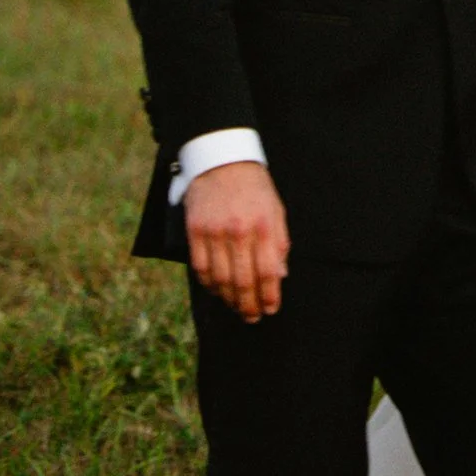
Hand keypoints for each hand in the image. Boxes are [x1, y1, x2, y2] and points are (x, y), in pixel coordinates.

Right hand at [185, 161, 291, 321]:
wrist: (222, 159)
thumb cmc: (254, 188)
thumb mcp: (276, 210)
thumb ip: (280, 243)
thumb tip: (280, 276)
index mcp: (263, 226)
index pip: (267, 272)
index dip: (269, 296)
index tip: (270, 309)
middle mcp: (238, 231)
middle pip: (243, 280)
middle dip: (249, 305)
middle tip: (252, 317)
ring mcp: (214, 231)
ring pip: (220, 278)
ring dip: (229, 298)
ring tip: (236, 306)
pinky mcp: (195, 230)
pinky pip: (200, 267)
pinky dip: (208, 283)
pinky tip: (217, 289)